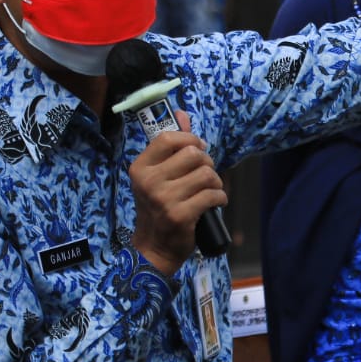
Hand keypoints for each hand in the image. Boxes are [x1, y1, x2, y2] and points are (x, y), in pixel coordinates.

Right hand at [130, 109, 226, 273]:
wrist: (154, 248)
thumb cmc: (158, 208)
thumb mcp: (157, 176)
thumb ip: (170, 146)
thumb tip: (181, 114)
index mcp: (140, 168)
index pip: (168, 138)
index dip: (190, 139)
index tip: (198, 148)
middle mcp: (149, 182)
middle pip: (193, 154)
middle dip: (207, 162)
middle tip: (206, 174)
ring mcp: (163, 199)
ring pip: (206, 174)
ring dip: (216, 182)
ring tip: (210, 190)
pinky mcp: (180, 215)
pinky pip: (212, 195)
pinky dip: (220, 197)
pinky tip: (215, 202)